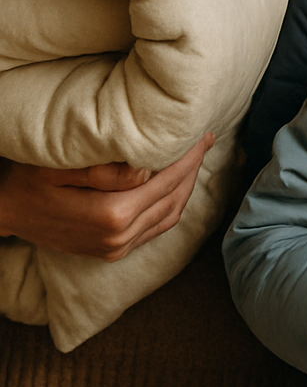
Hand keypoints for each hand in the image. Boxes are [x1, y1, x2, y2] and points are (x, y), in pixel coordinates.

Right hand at [0, 134, 214, 259]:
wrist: (7, 212)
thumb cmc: (31, 181)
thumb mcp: (61, 168)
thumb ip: (106, 171)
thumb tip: (147, 169)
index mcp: (112, 214)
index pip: (167, 181)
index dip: (189, 157)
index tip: (204, 134)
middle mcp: (119, 237)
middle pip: (174, 199)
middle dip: (193, 168)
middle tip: (206, 140)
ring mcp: (116, 249)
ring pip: (169, 217)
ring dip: (187, 187)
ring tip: (196, 158)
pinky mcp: (112, 252)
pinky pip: (155, 230)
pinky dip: (172, 206)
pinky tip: (176, 186)